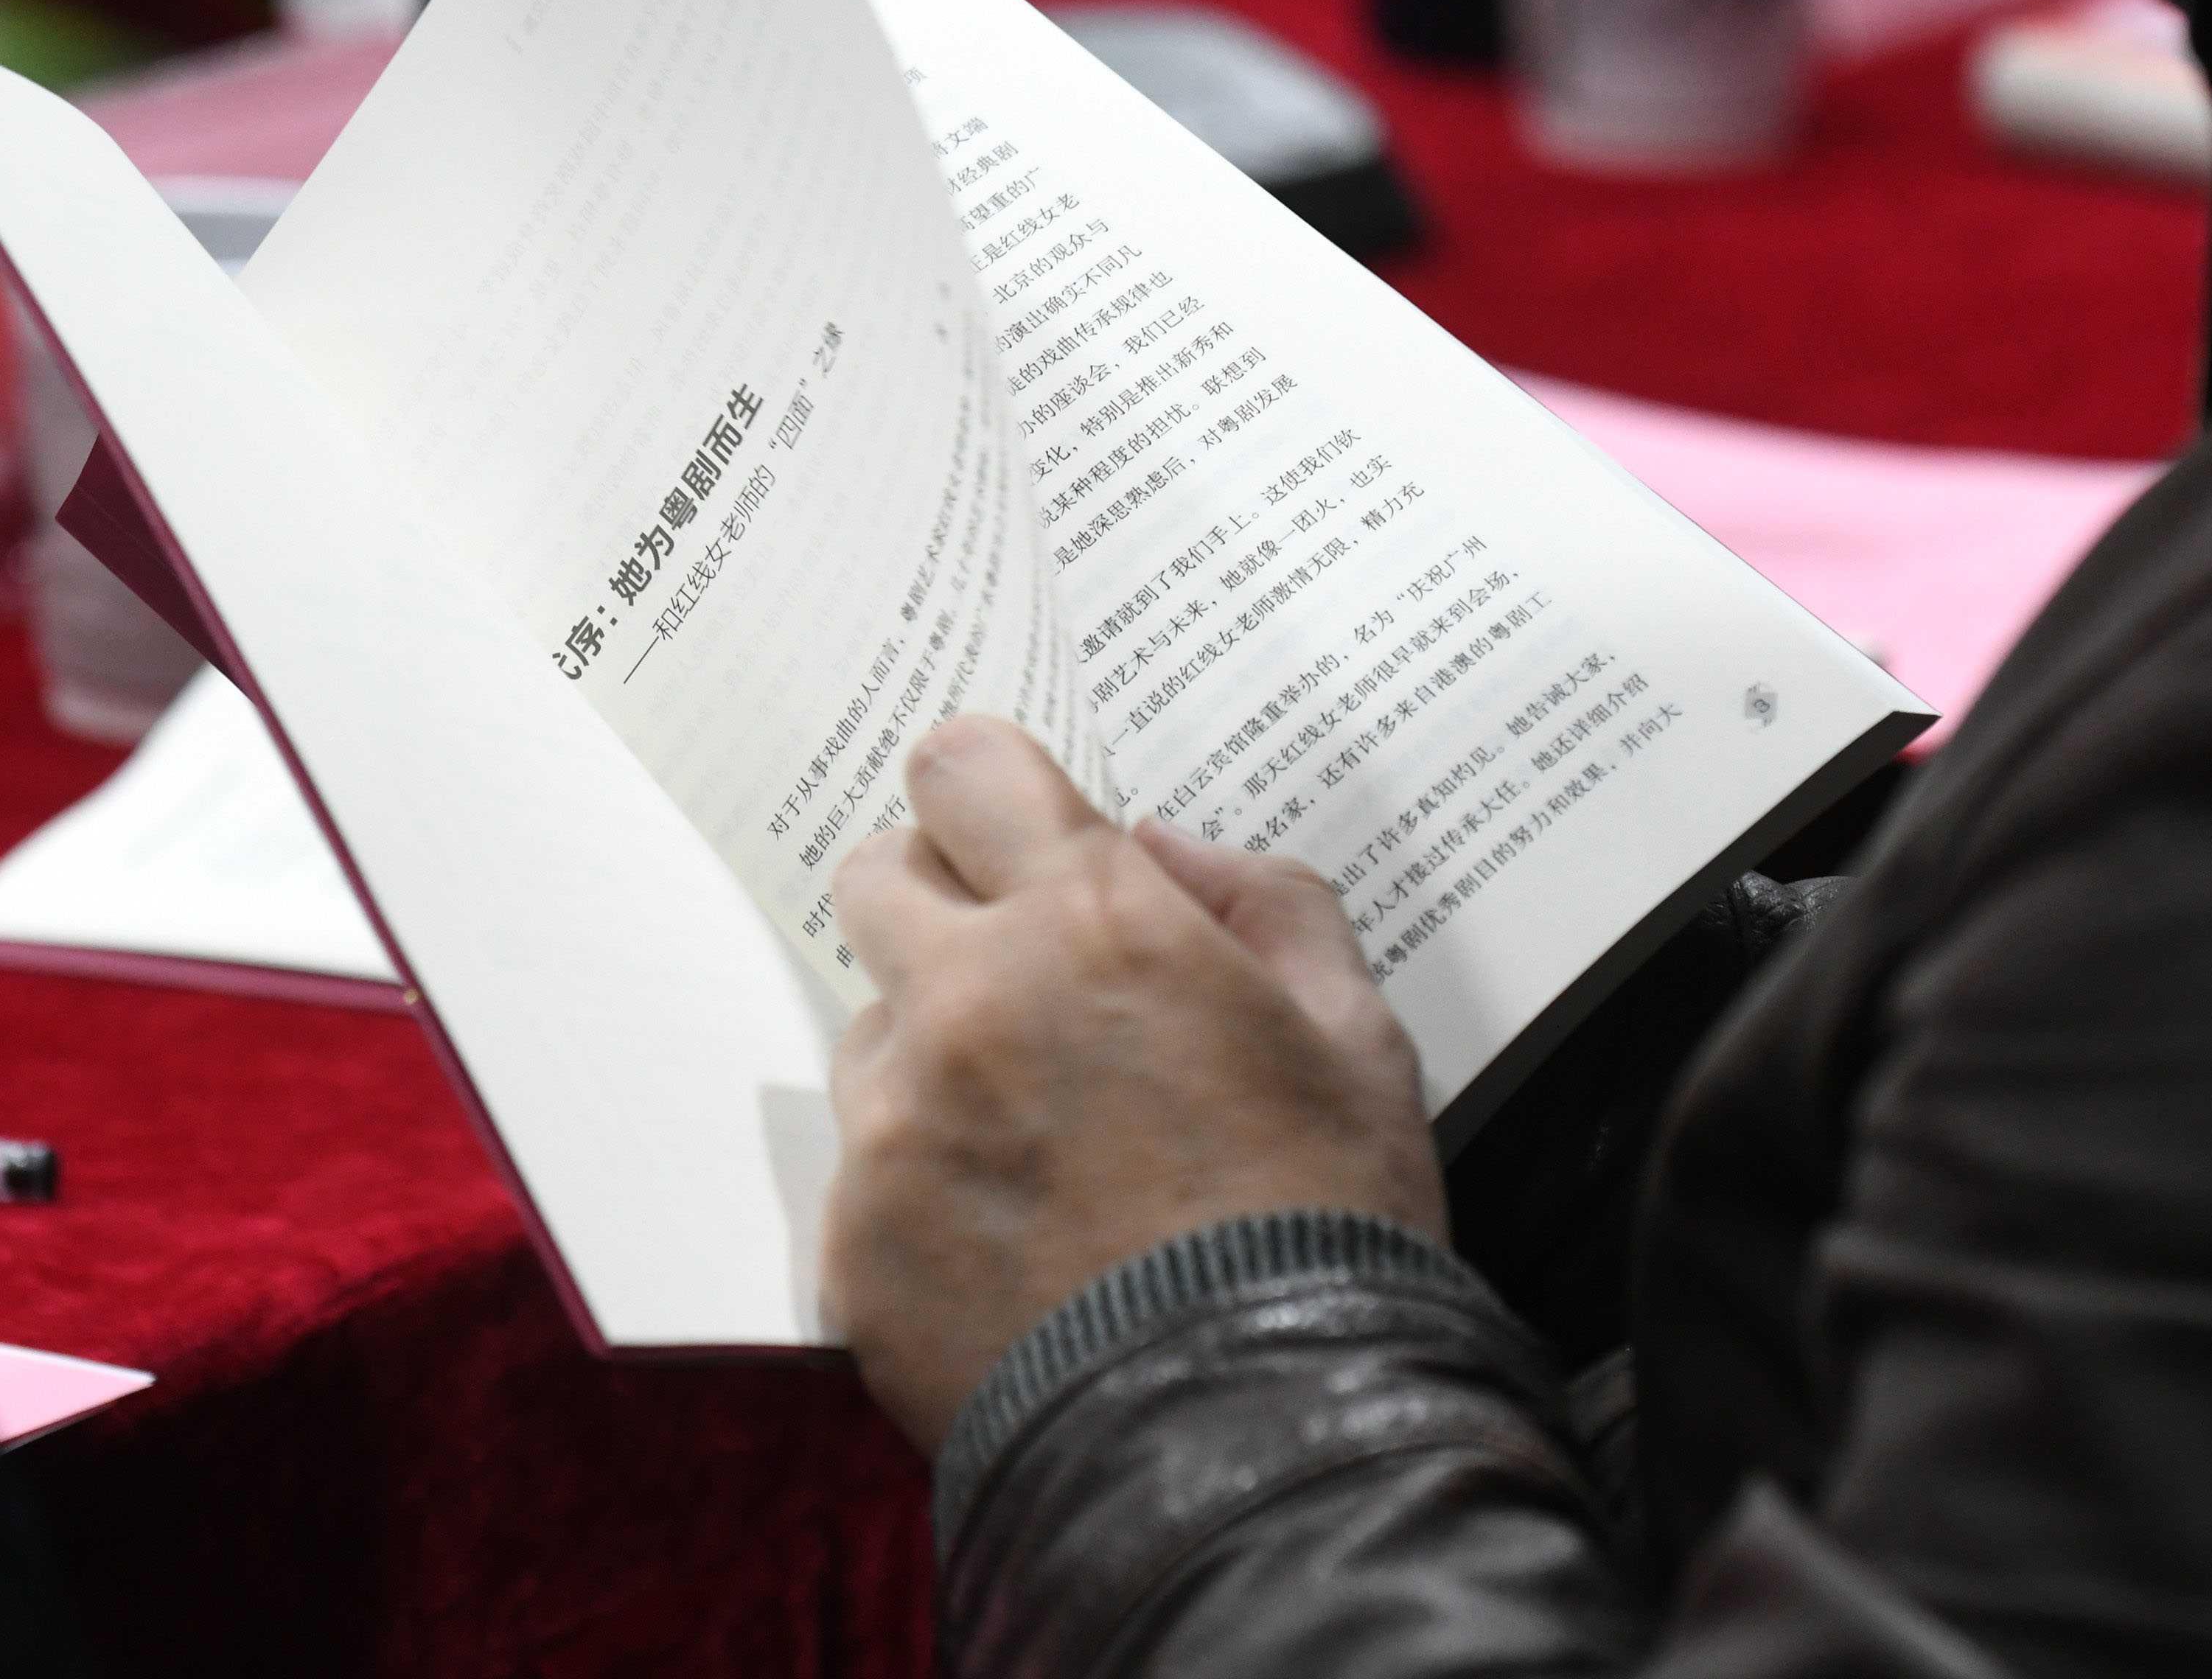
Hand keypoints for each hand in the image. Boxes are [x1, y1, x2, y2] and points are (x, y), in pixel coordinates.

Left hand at [822, 715, 1446, 1451]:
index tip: (1025, 839)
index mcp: (1093, 922)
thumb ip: (1263, 901)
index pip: (961, 765)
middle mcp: (968, 1000)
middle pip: (878, 873)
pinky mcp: (853, 1244)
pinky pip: (862, 1166)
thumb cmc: (1327, 1229)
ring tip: (1043, 1143)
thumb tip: (1161, 849)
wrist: (1258, 1446)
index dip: (995, 794)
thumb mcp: (1357, 1035)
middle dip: (945, 900)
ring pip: (870, 1026)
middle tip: (1025, 974)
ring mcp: (895, 1126)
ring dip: (935, 1049)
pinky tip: (1016, 1243)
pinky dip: (923, 1184)